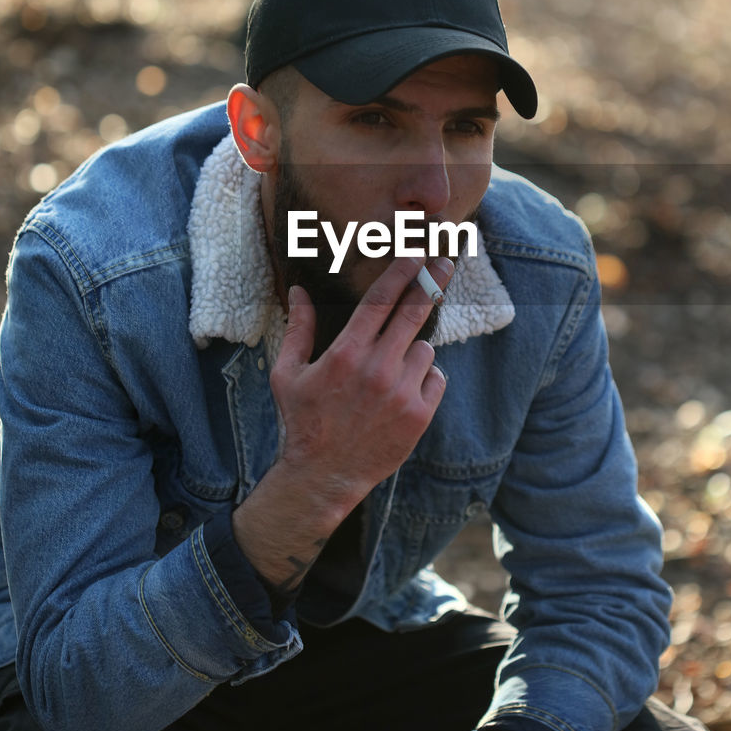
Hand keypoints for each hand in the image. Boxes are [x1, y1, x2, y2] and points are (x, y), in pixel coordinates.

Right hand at [273, 254, 453, 508]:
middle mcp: (378, 369)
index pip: (381, 300)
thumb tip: (297, 292)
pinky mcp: (419, 415)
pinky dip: (425, 378)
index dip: (403, 271)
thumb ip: (298, 329)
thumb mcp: (287, 374)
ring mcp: (402, 393)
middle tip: (443, 264)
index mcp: (346, 354)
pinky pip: (436, 378)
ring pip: (425, 349)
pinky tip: (403, 389)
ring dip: (413, 350)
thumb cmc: (302, 422)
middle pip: (415, 312)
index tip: (418, 253)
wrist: (323, 476)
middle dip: (431, 282)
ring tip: (390, 370)